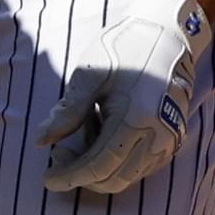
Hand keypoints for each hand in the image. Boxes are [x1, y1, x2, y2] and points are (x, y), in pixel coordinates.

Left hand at [36, 0, 207, 193]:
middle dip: (82, 175)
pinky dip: (117, 160)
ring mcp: (168, 141)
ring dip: (100, 167)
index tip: (48, 179)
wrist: (166, 36)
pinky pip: (141, 166)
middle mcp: (157, 137)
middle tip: (59, 155)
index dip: (71, 176)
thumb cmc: (123, 50)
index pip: (98, 166)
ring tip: (84, 132)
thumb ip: (67, 112)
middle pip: (113, 178)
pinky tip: (104, 131)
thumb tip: (41, 140)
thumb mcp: (89, 75)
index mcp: (134, 120)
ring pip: (128, 176)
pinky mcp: (172, 140)